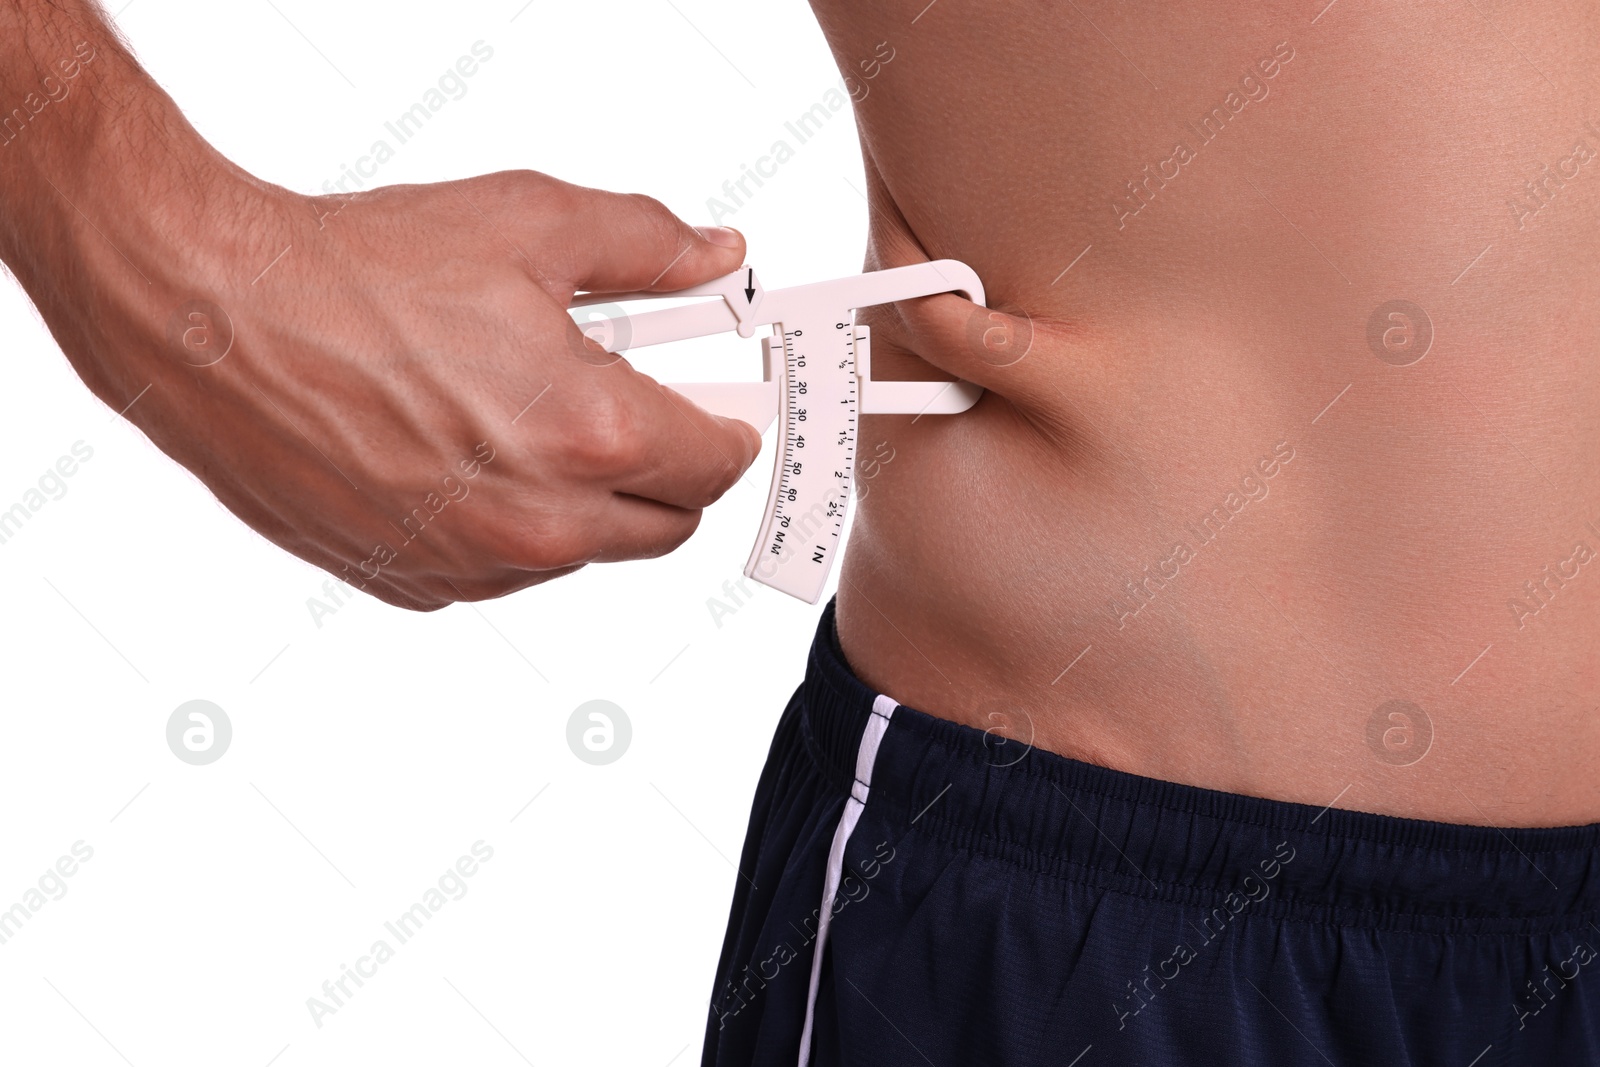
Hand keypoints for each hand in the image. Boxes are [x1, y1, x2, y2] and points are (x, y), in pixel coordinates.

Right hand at [156, 173, 763, 608]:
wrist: (216, 325)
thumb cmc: (364, 272)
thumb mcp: (533, 224)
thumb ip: (651, 247)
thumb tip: (722, 256)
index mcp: (591, 437)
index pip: (717, 465)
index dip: (731, 430)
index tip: (723, 411)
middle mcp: (544, 524)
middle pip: (667, 525)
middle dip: (670, 471)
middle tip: (636, 411)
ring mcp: (477, 566)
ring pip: (584, 551)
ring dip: (586, 499)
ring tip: (524, 415)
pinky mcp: (417, 586)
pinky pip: (504, 569)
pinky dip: (510, 523)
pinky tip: (463, 455)